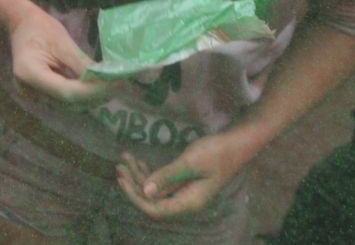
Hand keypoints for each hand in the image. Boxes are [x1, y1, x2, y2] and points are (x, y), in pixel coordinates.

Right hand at [7, 3, 108, 103]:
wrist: (21, 25)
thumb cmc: (40, 27)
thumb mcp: (63, 42)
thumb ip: (82, 64)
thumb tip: (107, 80)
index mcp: (29, 73)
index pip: (67, 92)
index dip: (93, 91)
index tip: (116, 84)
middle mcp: (28, 90)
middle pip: (68, 102)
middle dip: (96, 95)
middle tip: (120, 84)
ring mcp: (31, 95)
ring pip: (68, 105)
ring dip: (91, 97)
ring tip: (112, 85)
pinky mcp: (38, 95)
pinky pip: (63, 99)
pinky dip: (81, 94)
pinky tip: (96, 85)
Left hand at [116, 130, 252, 219]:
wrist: (235, 144)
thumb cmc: (216, 153)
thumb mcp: (190, 163)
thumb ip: (167, 177)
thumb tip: (146, 192)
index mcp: (188, 203)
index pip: (155, 210)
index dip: (136, 199)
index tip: (122, 181)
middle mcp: (185, 202)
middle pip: (152, 201)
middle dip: (134, 185)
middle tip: (119, 167)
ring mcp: (184, 192)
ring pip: (155, 190)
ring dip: (138, 176)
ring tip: (124, 159)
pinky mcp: (183, 182)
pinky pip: (161, 182)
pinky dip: (148, 172)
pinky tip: (137, 161)